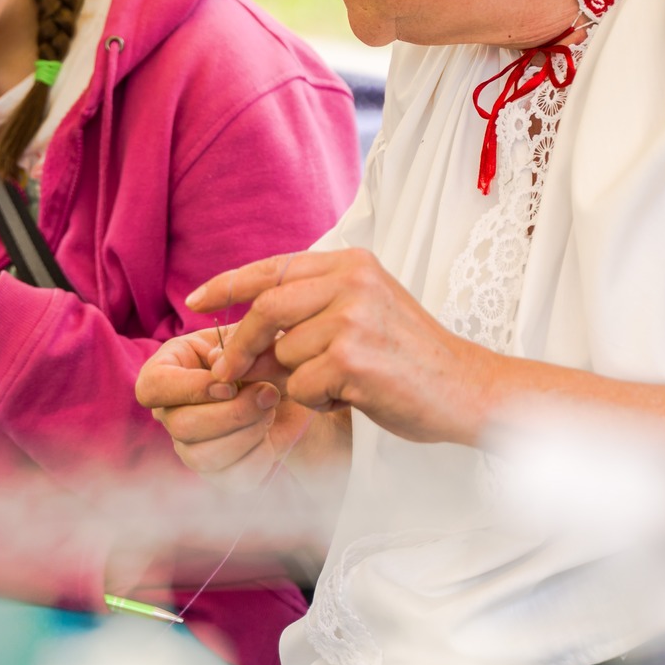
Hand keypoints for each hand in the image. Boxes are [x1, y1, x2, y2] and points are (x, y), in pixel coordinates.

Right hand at [134, 332, 315, 488]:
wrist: (291, 390)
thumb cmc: (265, 356)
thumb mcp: (254, 339)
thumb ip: (238, 344)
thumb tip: (219, 364)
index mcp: (168, 370)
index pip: (153, 387)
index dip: (191, 389)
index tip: (230, 386)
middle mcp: (170, 412)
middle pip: (180, 426)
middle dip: (233, 413)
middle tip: (268, 394)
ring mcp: (189, 446)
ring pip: (202, 457)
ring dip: (248, 433)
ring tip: (269, 411)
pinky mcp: (217, 473)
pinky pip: (232, 477)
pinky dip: (260, 455)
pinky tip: (269, 434)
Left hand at [187, 249, 500, 445]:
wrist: (468, 389)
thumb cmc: (412, 359)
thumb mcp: (365, 312)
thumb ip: (312, 310)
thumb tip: (243, 336)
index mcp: (352, 263)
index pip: (274, 267)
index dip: (228, 284)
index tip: (196, 300)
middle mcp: (352, 281)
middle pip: (265, 308)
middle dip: (239, 345)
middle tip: (226, 373)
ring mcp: (352, 318)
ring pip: (284, 354)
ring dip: (299, 380)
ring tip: (340, 384)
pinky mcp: (352, 358)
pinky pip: (301, 386)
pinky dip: (316, 401)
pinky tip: (350, 398)